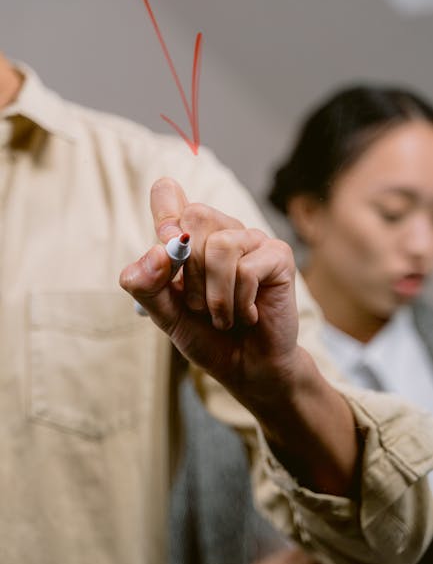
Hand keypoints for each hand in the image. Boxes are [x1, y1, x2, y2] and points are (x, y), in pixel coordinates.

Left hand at [120, 177, 357, 494]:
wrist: (247, 369)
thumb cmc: (208, 337)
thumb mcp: (166, 316)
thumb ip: (147, 286)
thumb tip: (155, 252)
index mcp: (189, 238)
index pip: (168, 194)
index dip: (164, 212)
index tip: (166, 248)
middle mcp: (221, 231)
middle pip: (193, 219)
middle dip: (189, 275)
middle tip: (200, 306)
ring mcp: (252, 241)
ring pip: (220, 245)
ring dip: (215, 296)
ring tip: (223, 317)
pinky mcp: (278, 256)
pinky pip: (247, 268)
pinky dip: (239, 303)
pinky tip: (248, 316)